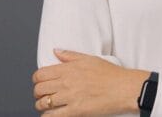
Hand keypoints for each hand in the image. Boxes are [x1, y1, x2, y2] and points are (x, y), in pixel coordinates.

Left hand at [32, 49, 149, 115]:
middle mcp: (67, 82)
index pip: (40, 74)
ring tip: (49, 106)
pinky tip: (53, 115)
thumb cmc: (111, 74)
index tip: (41, 83)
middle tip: (44, 95)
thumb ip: (70, 55)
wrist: (124, 88)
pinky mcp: (75, 110)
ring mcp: (70, 97)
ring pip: (43, 103)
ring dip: (42, 106)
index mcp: (69, 68)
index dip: (37, 80)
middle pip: (39, 89)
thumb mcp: (90, 59)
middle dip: (38, 93)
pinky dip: (48, 116)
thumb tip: (56, 51)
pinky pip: (52, 116)